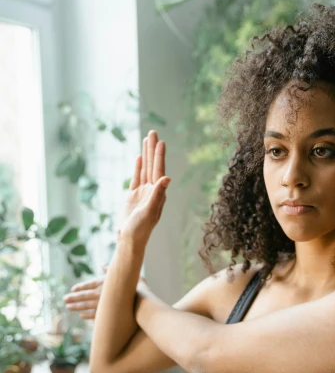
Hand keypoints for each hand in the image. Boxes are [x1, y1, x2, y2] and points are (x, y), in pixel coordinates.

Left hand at [63, 264, 147, 319]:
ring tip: (68, 307)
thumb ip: (111, 270)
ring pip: (86, 305)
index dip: (80, 286)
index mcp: (105, 283)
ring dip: (76, 306)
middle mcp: (101, 293)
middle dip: (73, 297)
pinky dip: (87, 315)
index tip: (73, 289)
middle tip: (64, 299)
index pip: (89, 284)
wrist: (143, 304)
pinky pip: (94, 315)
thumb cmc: (137, 288)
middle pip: (84, 295)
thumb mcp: (126, 276)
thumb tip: (102, 264)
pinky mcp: (107, 314)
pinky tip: (81, 316)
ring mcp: (103, 304)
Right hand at [117, 130, 170, 248]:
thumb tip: (167, 178)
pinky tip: (138, 157)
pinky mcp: (133, 196)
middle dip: (152, 149)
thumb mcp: (149, 211)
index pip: (159, 170)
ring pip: (144, 169)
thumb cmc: (140, 228)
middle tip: (153, 132)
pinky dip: (138, 167)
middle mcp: (152, 190)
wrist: (129, 240)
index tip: (160, 142)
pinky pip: (136, 177)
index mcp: (158, 193)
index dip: (159, 156)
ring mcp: (142, 192)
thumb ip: (157, 194)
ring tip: (146, 139)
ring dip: (145, 155)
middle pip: (152, 166)